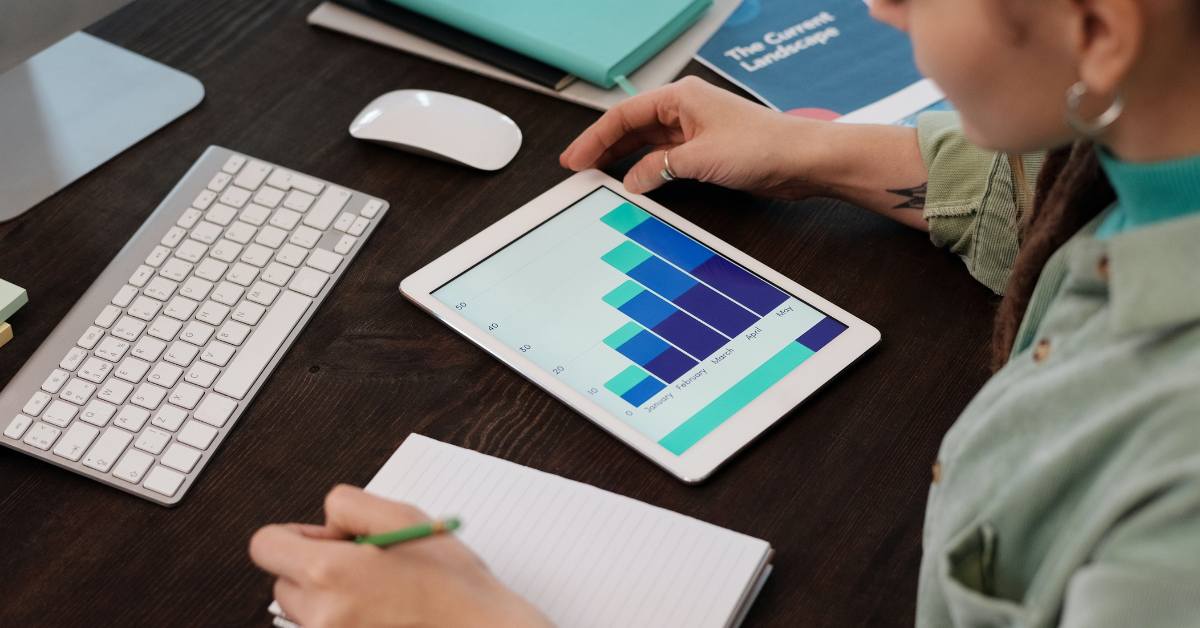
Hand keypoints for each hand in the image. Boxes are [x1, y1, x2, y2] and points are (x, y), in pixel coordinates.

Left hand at [249, 485, 550, 627]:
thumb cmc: (454, 585)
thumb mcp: (406, 518)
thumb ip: (352, 506)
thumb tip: (325, 523)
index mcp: (330, 572)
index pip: (265, 544)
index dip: (294, 535)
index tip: (326, 540)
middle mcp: (321, 615)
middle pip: (282, 582)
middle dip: (314, 570)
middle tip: (364, 568)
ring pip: (304, 612)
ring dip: (329, 600)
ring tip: (379, 596)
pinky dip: (345, 621)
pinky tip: (383, 615)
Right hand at [560, 76, 835, 197]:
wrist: (802, 160)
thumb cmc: (763, 146)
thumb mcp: (699, 159)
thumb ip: (658, 168)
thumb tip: (632, 180)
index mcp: (681, 98)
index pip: (624, 115)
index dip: (594, 137)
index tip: (574, 158)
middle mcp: (686, 110)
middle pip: (632, 126)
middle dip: (603, 147)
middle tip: (578, 167)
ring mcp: (696, 131)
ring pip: (647, 142)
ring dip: (623, 158)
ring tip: (598, 174)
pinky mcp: (707, 152)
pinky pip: (665, 158)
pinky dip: (647, 169)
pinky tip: (635, 182)